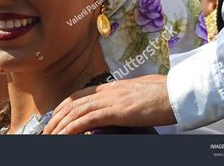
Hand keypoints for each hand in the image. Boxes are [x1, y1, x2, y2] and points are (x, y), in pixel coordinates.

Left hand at [42, 74, 175, 134]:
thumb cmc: (161, 95)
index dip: (63, 106)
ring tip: (49, 136)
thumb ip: (121, 101)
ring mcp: (111, 100)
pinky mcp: (117, 111)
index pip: (79, 95)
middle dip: (56, 117)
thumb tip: (115, 110)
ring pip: (77, 111)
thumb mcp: (136, 96)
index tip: (54, 117)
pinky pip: (89, 119)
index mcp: (111, 88)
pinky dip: (73, 127)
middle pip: (73, 103)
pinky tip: (63, 135)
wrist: (177, 92)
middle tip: (45, 131)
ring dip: (60, 124)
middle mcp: (107, 92)